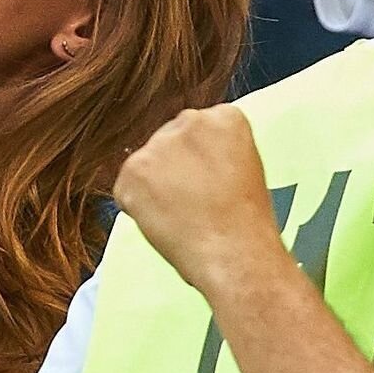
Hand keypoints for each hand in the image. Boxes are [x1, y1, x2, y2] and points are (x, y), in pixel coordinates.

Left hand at [113, 105, 284, 295]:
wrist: (234, 254)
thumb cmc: (246, 224)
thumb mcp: (247, 168)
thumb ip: (217, 151)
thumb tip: (193, 157)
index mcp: (225, 118)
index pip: (199, 128)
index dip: (201, 158)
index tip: (207, 177)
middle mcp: (189, 121)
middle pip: (169, 141)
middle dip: (174, 167)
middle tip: (192, 199)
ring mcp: (157, 145)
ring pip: (147, 164)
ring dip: (155, 186)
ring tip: (182, 214)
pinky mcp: (132, 171)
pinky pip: (126, 189)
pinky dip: (137, 207)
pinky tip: (164, 220)